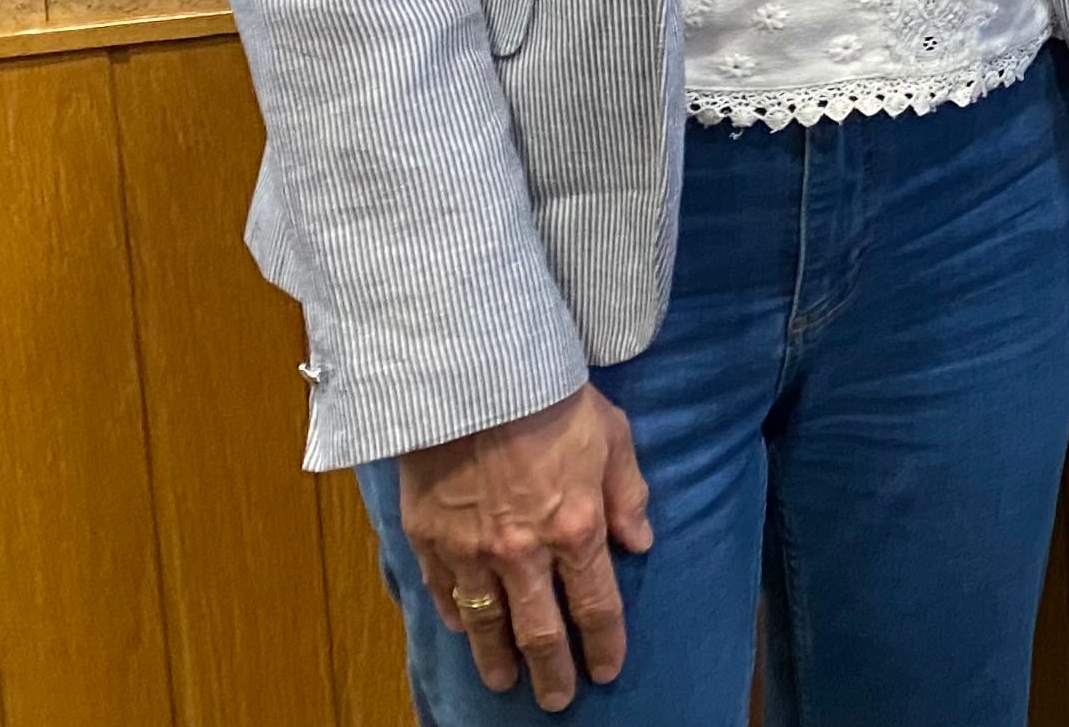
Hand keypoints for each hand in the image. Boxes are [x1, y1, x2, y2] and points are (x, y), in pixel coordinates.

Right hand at [395, 383, 652, 707]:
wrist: (471, 374)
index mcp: (575, 528)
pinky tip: (464, 629)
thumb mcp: (613, 435)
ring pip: (486, 626)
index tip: (606, 669)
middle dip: (553, 674)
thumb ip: (629, 494)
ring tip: (505, 682)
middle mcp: (523, 552)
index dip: (603, 645)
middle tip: (557, 700)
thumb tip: (641, 542)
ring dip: (497, 661)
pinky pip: (443, 593)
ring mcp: (470, 550)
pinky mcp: (427, 537)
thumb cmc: (550, 396)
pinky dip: (456, 617)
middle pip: (540, 633)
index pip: (595, 607)